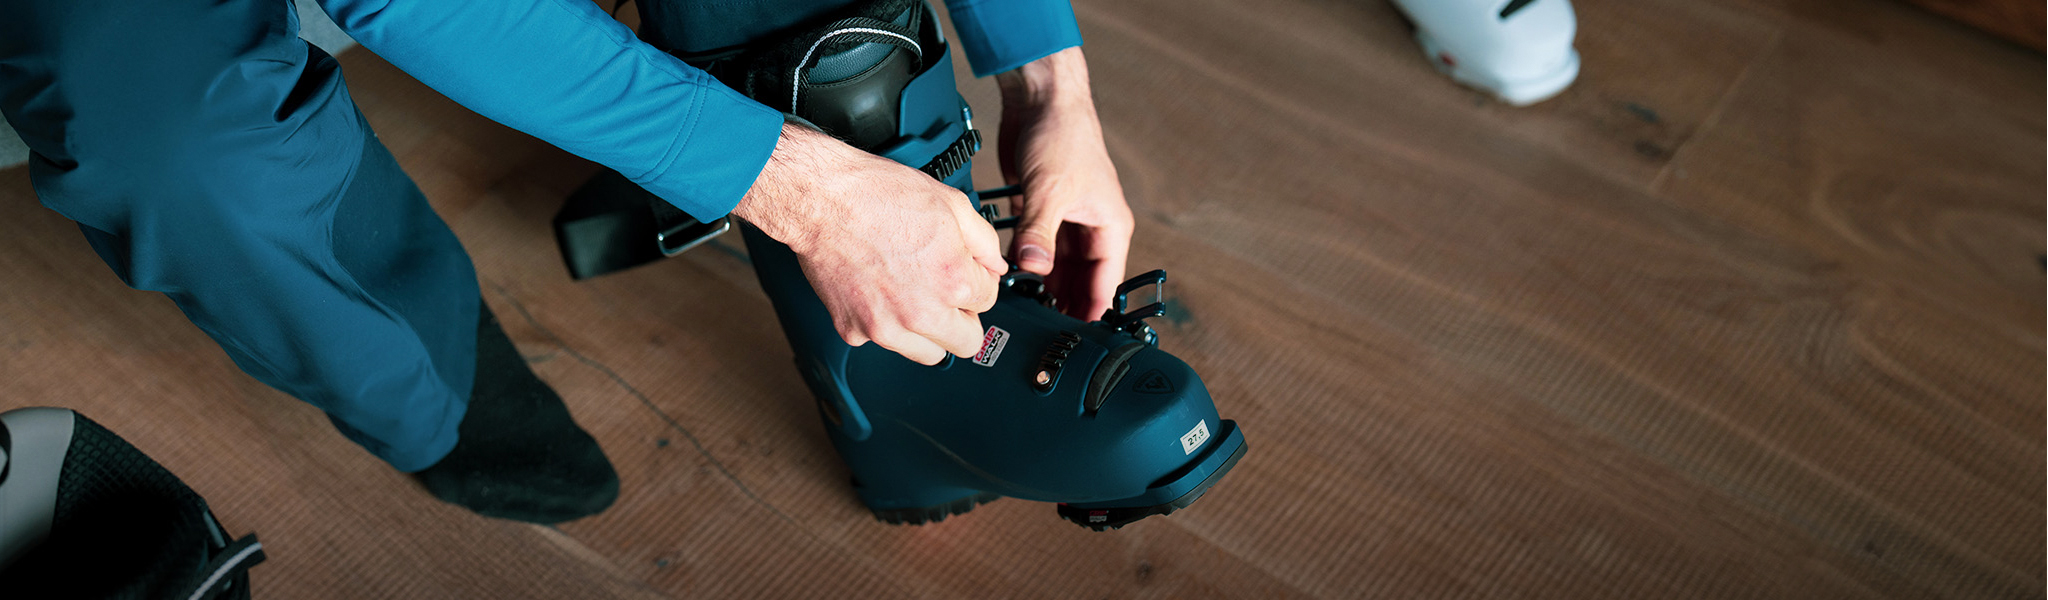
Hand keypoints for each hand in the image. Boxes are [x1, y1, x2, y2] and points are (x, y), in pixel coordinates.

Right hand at [733, 124, 1007, 364]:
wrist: (822, 198)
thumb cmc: (878, 194)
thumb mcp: (951, 203)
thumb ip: (984, 241)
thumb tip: (996, 266)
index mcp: (953, 281)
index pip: (989, 301)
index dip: (979, 282)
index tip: (964, 272)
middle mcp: (922, 313)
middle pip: (967, 343)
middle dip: (963, 318)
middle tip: (947, 293)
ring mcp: (885, 328)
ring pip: (928, 353)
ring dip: (929, 331)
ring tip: (913, 295)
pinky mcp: (853, 330)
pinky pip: (882, 342)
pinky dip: (884, 324)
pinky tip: (878, 292)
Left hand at [995, 47, 1135, 320]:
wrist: (1041, 101)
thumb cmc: (1065, 136)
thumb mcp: (1051, 190)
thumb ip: (1040, 233)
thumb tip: (1033, 269)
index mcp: (1111, 226)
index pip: (1106, 283)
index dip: (1091, 312)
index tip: (1075, 339)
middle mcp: (1093, 228)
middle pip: (1083, 281)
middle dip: (1067, 305)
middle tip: (1045, 333)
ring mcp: (1067, 222)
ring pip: (1060, 269)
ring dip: (1046, 288)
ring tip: (1029, 315)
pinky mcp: (1044, 213)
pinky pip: (1040, 251)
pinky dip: (1029, 266)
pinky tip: (1016, 284)